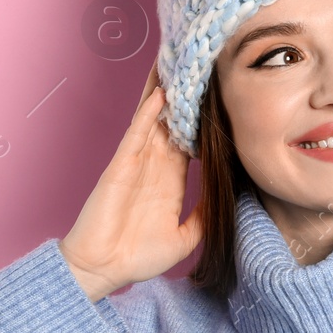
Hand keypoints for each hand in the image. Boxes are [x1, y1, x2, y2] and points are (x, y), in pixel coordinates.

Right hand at [60, 62, 201, 302]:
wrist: (103, 270)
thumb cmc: (137, 257)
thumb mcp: (184, 238)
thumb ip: (204, 216)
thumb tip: (229, 199)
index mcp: (169, 181)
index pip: (189, 141)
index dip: (201, 119)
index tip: (216, 96)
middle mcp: (153, 166)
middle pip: (171, 120)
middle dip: (182, 93)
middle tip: (195, 61)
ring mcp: (135, 164)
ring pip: (152, 119)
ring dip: (162, 91)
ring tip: (174, 61)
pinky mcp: (120, 168)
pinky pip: (136, 135)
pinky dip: (147, 115)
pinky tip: (159, 95)